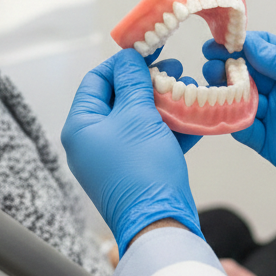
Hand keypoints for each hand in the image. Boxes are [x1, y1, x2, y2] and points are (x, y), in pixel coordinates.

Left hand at [62, 49, 203, 255]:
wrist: (161, 225)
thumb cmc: (142, 169)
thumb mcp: (137, 115)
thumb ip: (133, 81)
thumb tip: (128, 58)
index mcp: (81, 126)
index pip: (96, 79)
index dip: (123, 62)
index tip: (149, 50)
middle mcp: (92, 142)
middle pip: (119, 97)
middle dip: (150, 81)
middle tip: (176, 67)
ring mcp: (114, 158)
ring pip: (139, 117)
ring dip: (165, 101)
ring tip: (189, 88)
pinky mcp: (137, 170)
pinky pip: (152, 139)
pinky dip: (171, 126)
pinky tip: (195, 115)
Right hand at [203, 33, 275, 214]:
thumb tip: (250, 45)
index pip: (261, 47)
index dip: (240, 43)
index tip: (220, 40)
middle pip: (244, 71)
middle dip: (225, 65)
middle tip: (212, 63)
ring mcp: (273, 115)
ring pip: (238, 98)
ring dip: (224, 91)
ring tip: (212, 85)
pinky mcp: (268, 142)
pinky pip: (243, 128)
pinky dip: (230, 120)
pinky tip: (222, 112)